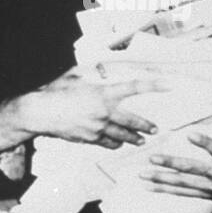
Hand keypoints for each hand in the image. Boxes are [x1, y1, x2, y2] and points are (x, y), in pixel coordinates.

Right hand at [0, 70, 160, 150]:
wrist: (40, 113)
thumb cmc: (55, 92)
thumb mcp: (75, 76)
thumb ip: (92, 74)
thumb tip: (101, 68)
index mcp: (103, 93)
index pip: (135, 88)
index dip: (155, 86)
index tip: (171, 85)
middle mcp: (104, 111)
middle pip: (134, 121)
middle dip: (147, 126)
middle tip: (156, 129)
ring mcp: (98, 127)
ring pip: (122, 136)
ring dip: (134, 139)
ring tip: (141, 141)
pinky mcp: (89, 138)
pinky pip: (107, 143)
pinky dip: (115, 144)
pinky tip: (118, 144)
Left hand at [140, 127, 211, 212]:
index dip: (206, 143)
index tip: (190, 133)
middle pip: (193, 169)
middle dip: (171, 163)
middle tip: (152, 158)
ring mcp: (209, 187)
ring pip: (182, 183)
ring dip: (161, 178)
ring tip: (142, 174)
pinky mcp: (203, 194)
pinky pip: (181, 192)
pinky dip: (164, 189)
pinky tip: (148, 186)